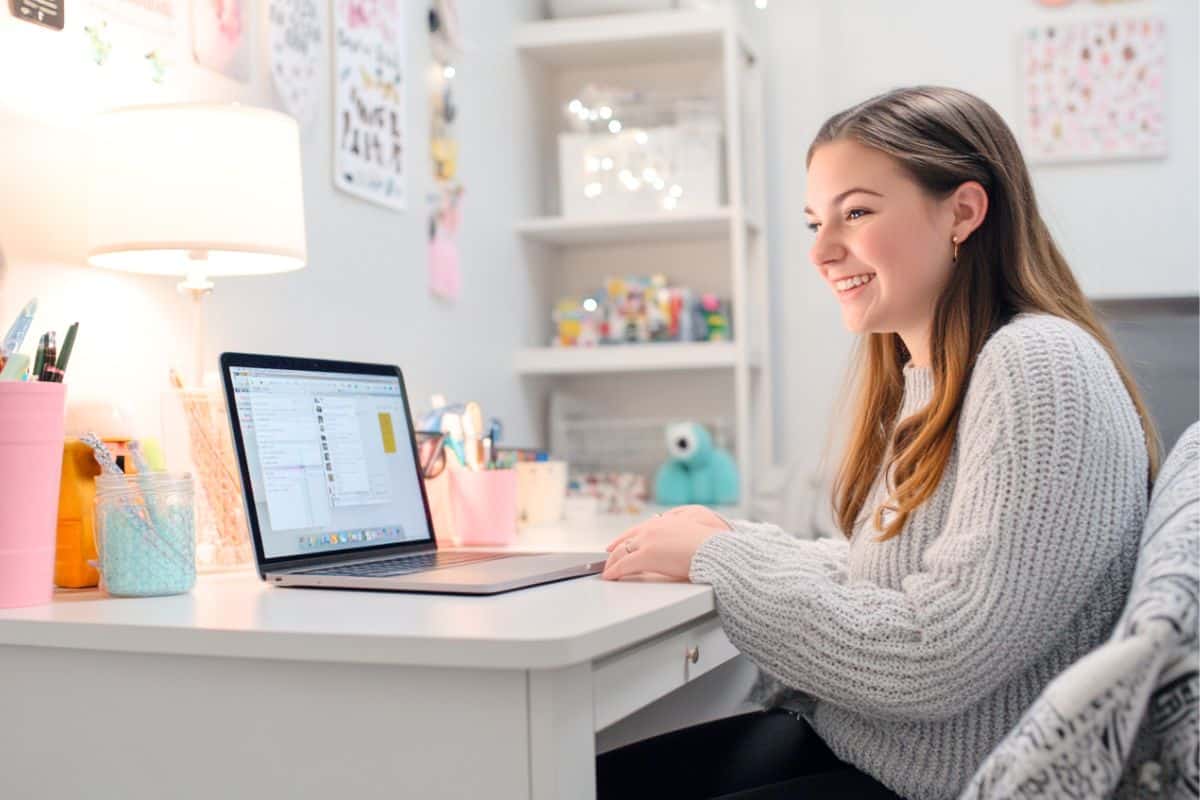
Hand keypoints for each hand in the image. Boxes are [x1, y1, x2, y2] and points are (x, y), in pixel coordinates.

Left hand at [602, 506, 731, 581]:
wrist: (716, 551)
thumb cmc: (710, 547)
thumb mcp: (691, 535)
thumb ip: (678, 537)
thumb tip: (673, 548)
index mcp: (664, 522)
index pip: (638, 530)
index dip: (625, 538)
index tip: (616, 544)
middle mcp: (653, 528)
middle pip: (626, 540)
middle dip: (615, 551)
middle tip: (608, 560)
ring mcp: (648, 540)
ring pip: (621, 552)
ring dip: (612, 563)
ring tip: (608, 572)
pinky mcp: (646, 555)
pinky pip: (624, 565)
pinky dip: (614, 571)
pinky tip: (610, 576)